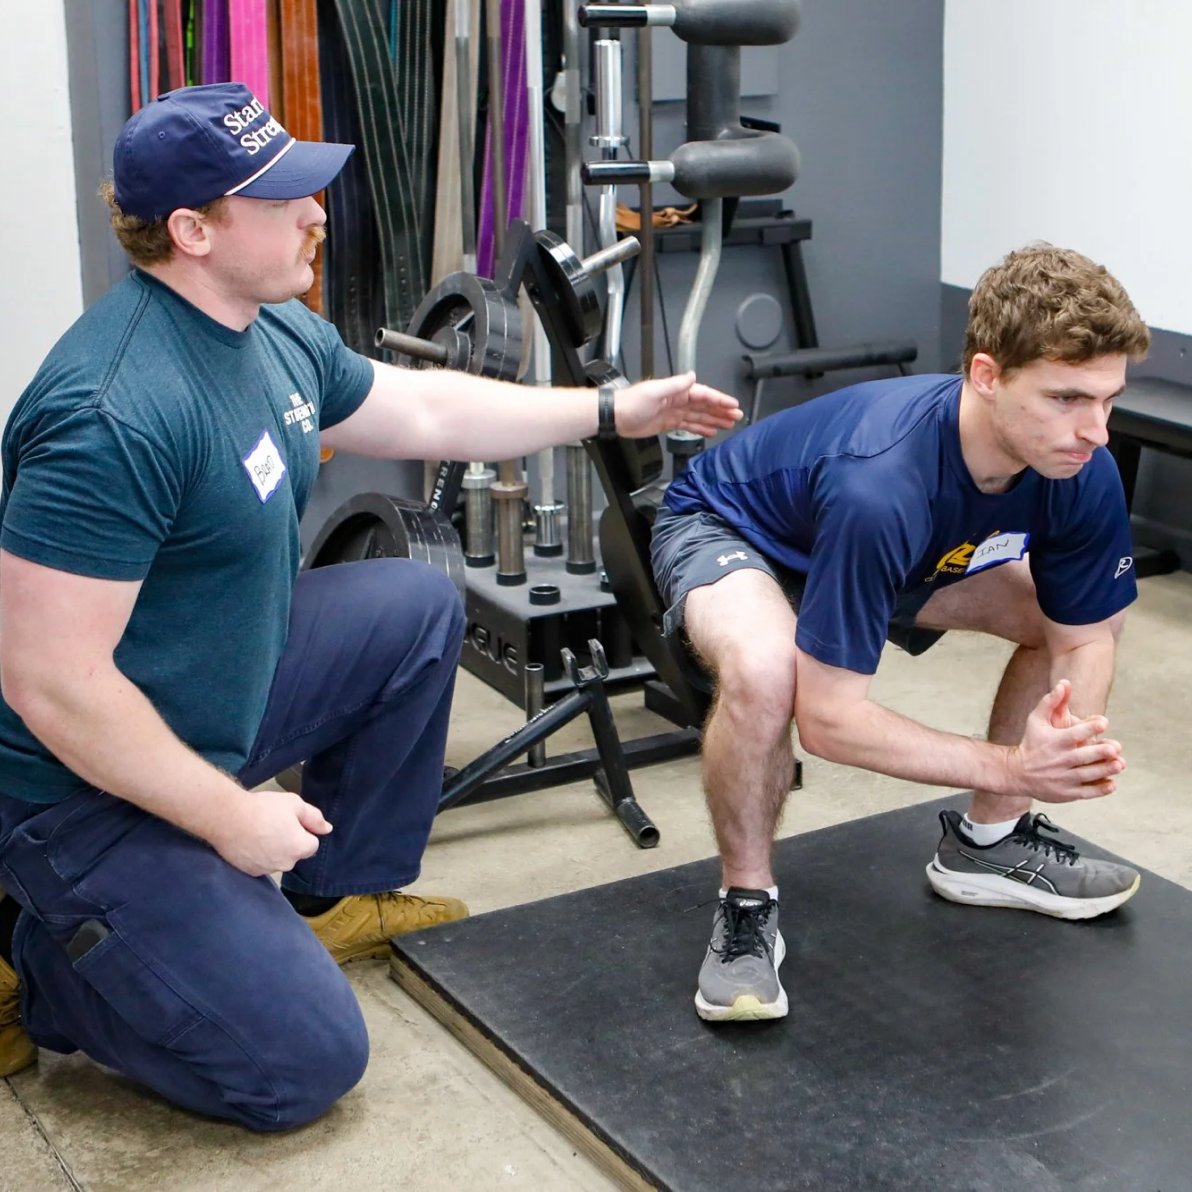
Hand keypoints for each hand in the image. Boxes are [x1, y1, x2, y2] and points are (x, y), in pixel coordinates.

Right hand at [209, 790, 332, 876]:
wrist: (227, 817)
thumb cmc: (263, 808)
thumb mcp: (294, 804)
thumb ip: (314, 817)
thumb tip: (327, 829)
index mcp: (299, 848)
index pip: (312, 844)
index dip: (302, 831)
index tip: (288, 821)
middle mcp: (286, 864)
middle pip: (295, 853)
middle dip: (289, 842)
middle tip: (273, 824)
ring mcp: (267, 870)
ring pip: (278, 859)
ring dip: (274, 849)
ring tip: (259, 832)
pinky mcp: (250, 872)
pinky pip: (262, 864)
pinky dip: (259, 856)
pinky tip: (249, 842)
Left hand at [614, 372, 742, 438]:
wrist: (614, 416)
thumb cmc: (630, 402)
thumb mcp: (654, 391)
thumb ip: (675, 384)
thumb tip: (692, 376)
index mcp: (676, 391)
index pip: (703, 394)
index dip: (719, 400)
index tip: (733, 405)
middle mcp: (677, 400)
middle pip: (704, 406)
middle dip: (721, 410)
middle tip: (737, 417)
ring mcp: (673, 412)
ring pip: (699, 416)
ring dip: (714, 419)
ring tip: (729, 425)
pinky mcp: (667, 423)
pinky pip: (688, 425)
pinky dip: (700, 428)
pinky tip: (710, 431)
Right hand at [1007, 680, 1124, 802]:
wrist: (1016, 772)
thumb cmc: (1031, 742)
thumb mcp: (1036, 720)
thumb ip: (1051, 702)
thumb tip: (1065, 683)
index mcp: (1054, 741)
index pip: (1074, 734)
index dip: (1090, 727)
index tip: (1104, 722)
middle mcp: (1059, 760)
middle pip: (1084, 757)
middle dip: (1101, 752)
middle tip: (1116, 748)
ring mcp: (1063, 778)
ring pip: (1088, 775)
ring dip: (1106, 770)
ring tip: (1120, 764)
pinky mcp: (1066, 793)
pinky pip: (1087, 792)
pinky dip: (1101, 789)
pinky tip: (1112, 783)